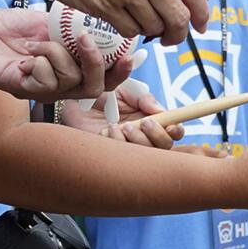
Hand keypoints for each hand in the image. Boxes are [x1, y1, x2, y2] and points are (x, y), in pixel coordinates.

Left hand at [0, 9, 115, 101]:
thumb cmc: (4, 30)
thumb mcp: (46, 23)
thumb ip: (72, 28)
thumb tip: (101, 24)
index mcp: (67, 69)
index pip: (104, 78)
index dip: (121, 70)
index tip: (130, 52)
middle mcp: (57, 86)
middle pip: (95, 88)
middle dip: (97, 63)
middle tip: (87, 40)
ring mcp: (39, 91)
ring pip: (71, 82)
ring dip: (60, 55)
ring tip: (40, 43)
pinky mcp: (19, 90)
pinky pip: (45, 82)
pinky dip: (41, 62)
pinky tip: (26, 55)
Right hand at [43, 0, 208, 45]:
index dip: (202, 11)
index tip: (201, 23)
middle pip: (178, 15)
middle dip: (179, 32)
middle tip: (171, 36)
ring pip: (154, 26)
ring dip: (151, 32)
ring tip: (141, 23)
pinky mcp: (103, 6)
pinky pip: (129, 30)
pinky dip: (130, 31)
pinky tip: (123, 21)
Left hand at [56, 85, 179, 146]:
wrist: (71, 104)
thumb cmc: (97, 96)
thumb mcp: (123, 91)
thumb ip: (143, 98)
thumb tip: (160, 111)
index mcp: (149, 120)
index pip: (172, 131)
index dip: (177, 130)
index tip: (173, 126)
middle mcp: (142, 137)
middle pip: (165, 147)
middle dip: (157, 136)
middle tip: (143, 123)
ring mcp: (128, 149)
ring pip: (147, 155)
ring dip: (137, 140)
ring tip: (121, 125)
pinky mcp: (111, 157)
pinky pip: (124, 158)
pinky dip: (118, 142)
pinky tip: (107, 131)